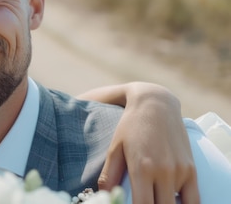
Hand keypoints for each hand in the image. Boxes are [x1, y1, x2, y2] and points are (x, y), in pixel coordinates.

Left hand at [98, 82, 199, 203]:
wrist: (155, 105)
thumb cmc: (130, 126)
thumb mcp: (115, 149)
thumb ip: (109, 176)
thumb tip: (105, 197)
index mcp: (142, 168)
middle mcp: (164, 172)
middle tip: (142, 200)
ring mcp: (181, 172)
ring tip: (153, 197)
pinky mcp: (192, 170)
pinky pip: (194, 200)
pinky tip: (169, 200)